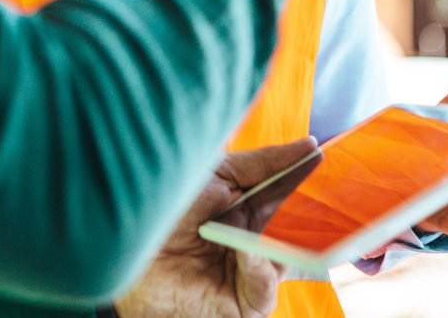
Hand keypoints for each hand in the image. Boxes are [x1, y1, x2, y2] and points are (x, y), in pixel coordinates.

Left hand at [115, 138, 317, 317]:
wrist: (122, 247)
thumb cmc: (162, 206)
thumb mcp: (214, 174)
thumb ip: (262, 163)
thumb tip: (308, 146)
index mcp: (250, 206)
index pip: (290, 193)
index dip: (308, 179)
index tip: (324, 158)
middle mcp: (254, 238)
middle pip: (296, 227)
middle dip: (311, 211)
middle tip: (325, 192)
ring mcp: (249, 271)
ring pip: (288, 257)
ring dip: (287, 238)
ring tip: (286, 216)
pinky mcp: (241, 302)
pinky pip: (264, 286)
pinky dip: (259, 266)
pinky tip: (246, 248)